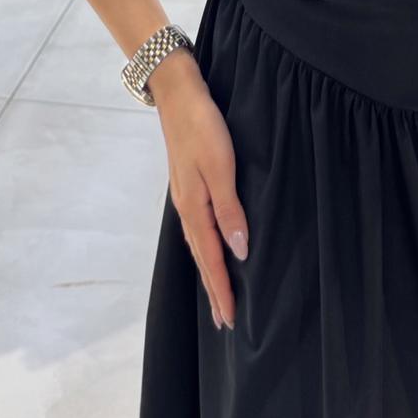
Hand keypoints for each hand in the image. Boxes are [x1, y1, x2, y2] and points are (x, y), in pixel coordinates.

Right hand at [152, 60, 248, 331]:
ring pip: (199, 245)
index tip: (230, 320)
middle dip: (214, 290)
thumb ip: (230, 210)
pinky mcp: (188, 186)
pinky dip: (206, 249)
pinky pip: (198, 229)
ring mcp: (185, 197)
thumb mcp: (221, 167)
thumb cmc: (203, 128)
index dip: (222, 290)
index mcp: (195, 208)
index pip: (212, 259)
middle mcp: (187, 208)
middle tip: (224, 322)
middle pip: (202, 258)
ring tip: (218, 296)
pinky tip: (211, 249)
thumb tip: (239, 251)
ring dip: (209, 272)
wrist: (178, 95)